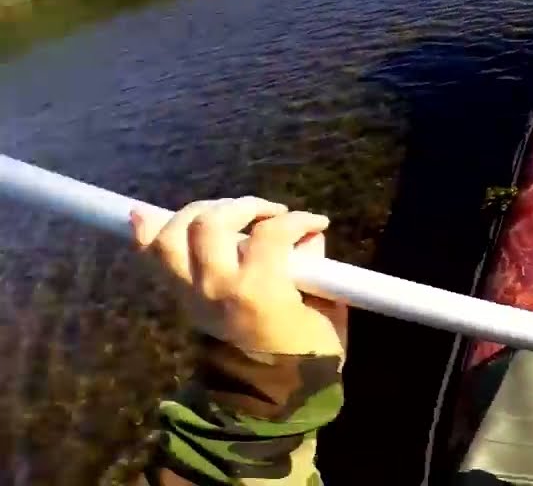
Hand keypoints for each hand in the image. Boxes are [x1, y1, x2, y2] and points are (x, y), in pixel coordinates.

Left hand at [130, 197, 346, 356]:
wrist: (270, 391)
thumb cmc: (308, 349)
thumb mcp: (324, 306)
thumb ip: (313, 263)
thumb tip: (306, 233)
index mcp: (257, 291)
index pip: (270, 233)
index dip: (297, 220)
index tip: (316, 223)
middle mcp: (215, 286)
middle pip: (211, 224)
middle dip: (244, 207)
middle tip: (268, 213)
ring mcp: (191, 292)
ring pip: (172, 236)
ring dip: (199, 212)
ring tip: (225, 211)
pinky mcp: (180, 297)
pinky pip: (152, 259)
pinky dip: (145, 232)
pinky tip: (143, 214)